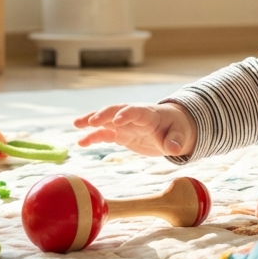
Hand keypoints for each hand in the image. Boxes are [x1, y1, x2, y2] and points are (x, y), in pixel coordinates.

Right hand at [73, 102, 196, 156]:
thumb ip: (176, 141)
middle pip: (117, 110)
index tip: (116, 120)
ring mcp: (125, 124)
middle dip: (104, 115)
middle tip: (91, 121)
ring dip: (92, 121)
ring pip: (106, 120)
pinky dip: (93, 137)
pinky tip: (81, 142)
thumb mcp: (180, 136)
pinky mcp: (120, 134)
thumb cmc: (177, 129)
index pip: (136, 111)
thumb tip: (174, 148)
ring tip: (76, 124)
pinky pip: (105, 134)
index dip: (127, 114)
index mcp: (149, 114)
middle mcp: (134, 116)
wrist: (171, 128)